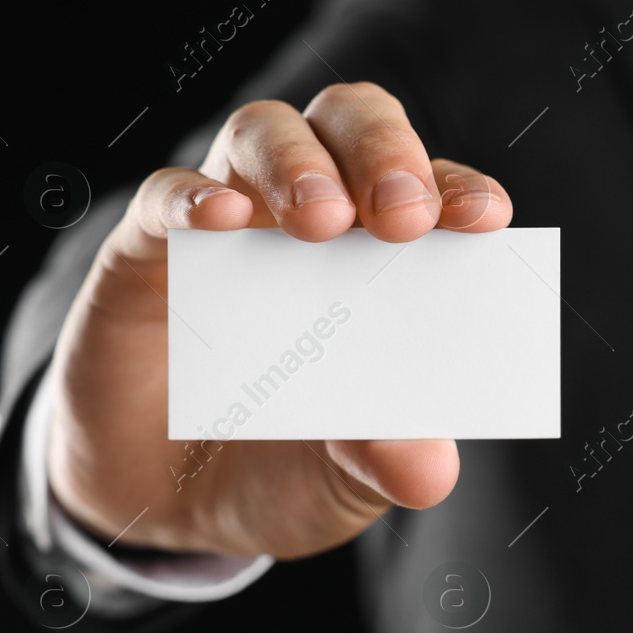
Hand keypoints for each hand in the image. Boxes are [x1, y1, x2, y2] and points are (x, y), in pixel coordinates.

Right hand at [46, 82, 510, 557]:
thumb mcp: (344, 484)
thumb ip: (387, 465)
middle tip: (402, 217)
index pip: (433, 191)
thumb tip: (428, 467)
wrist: (163, 506)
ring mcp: (230, 225)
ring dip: (298, 163)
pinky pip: (163, 197)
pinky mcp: (146, 251)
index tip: (486, 220)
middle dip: (385, 155)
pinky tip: (219, 221)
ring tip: (322, 221)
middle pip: (352, 126)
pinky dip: (191, 199)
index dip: (460, 192)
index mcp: (386, 257)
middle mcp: (313, 217)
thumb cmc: (280, 467)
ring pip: (264, 133)